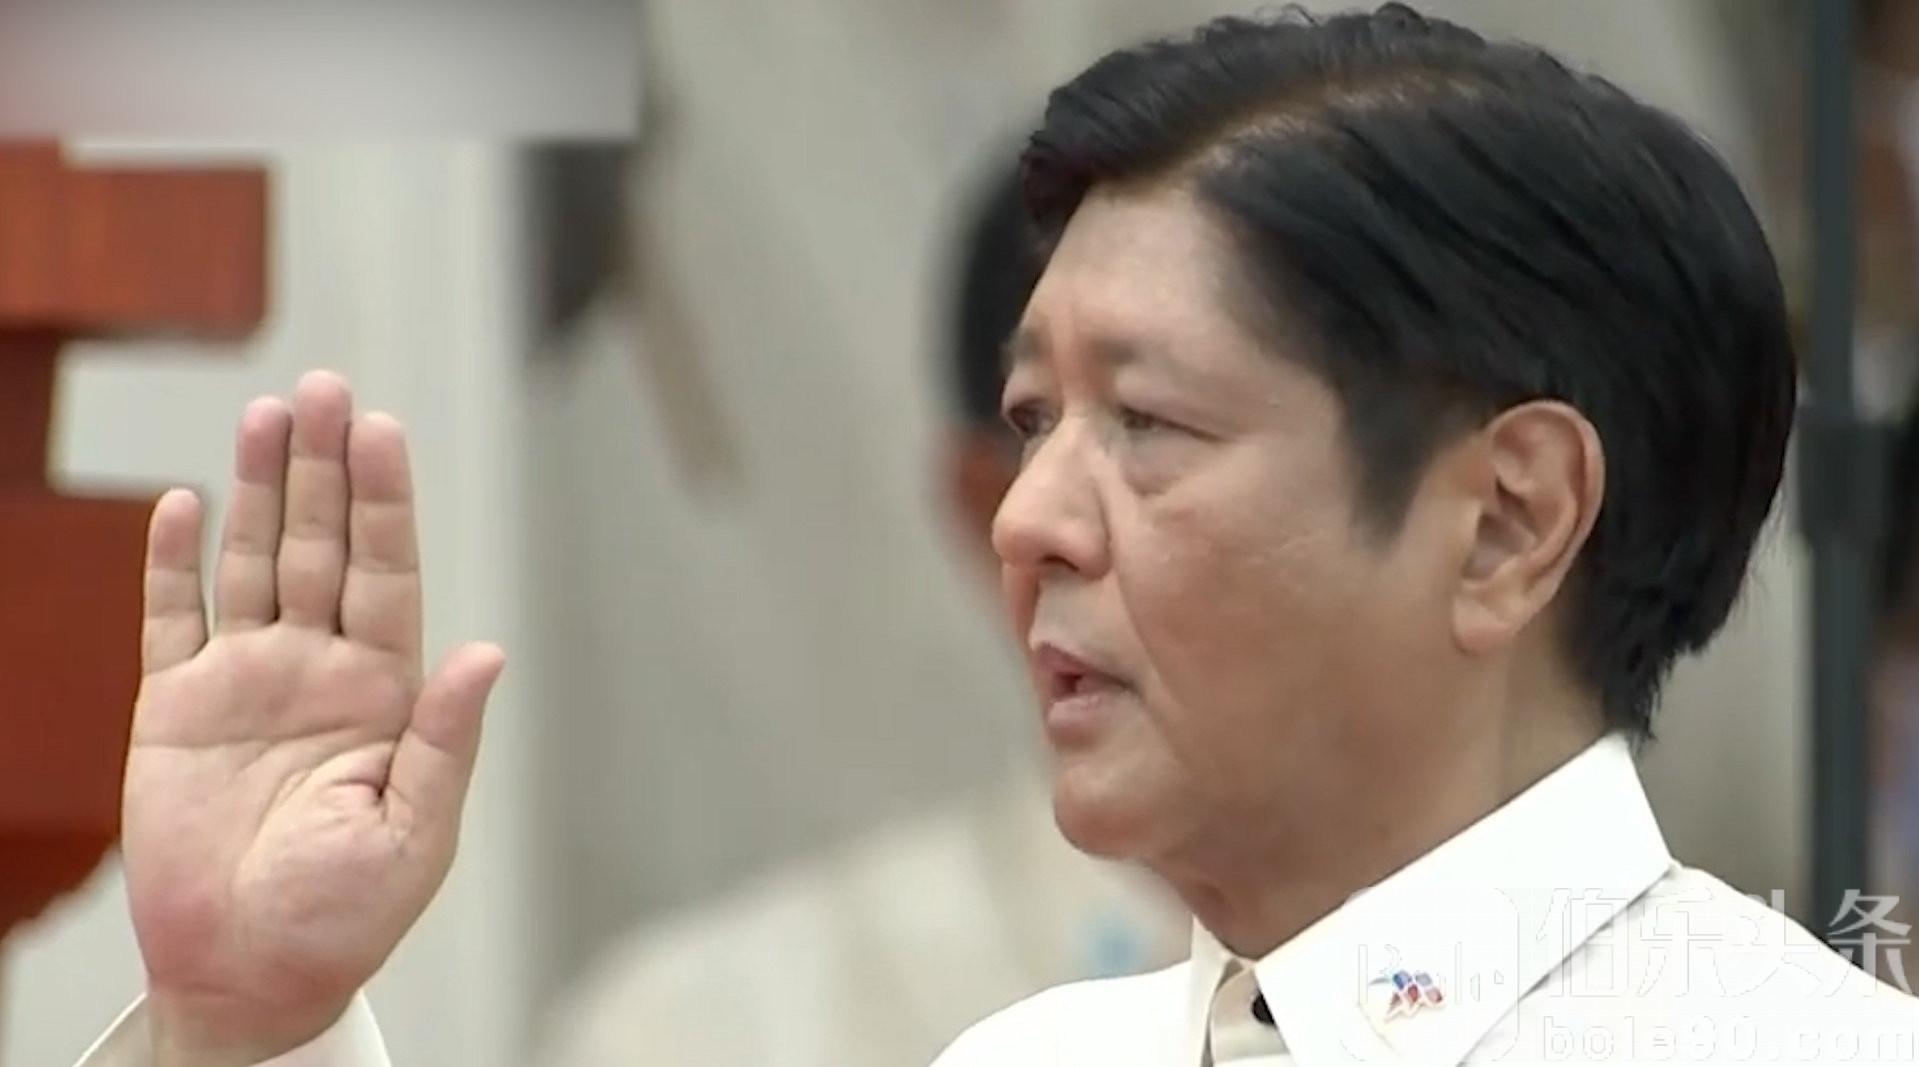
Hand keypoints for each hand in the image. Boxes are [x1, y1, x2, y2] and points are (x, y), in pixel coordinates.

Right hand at [123, 371, 504, 1065]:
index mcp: (385, 693)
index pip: (387, 573)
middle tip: (327, 387)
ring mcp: (247, 682)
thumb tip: (489, 652)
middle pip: (322, 546)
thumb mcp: (415, 834)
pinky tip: (187, 504)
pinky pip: (172, 621)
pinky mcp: (175, 710)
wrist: (247, 974)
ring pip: (253, 564)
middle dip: (325, 468)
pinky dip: (174, 564)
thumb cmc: (343, 918)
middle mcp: (320, 670)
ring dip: (258, 490)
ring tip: (268, 414)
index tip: (381, 430)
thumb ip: (446, 739)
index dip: (384, 501)